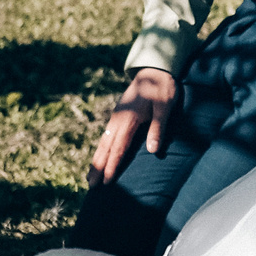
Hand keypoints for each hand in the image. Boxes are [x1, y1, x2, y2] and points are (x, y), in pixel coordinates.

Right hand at [89, 67, 176, 185]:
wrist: (153, 69)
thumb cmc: (162, 88)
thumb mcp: (164, 107)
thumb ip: (158, 128)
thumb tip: (153, 151)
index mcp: (128, 119)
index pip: (119, 148)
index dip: (112, 166)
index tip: (106, 182)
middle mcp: (118, 120)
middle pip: (106, 148)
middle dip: (98, 167)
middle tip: (91, 186)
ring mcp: (115, 117)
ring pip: (103, 142)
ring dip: (97, 160)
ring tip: (90, 177)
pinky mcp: (117, 115)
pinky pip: (106, 136)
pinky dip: (101, 149)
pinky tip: (99, 157)